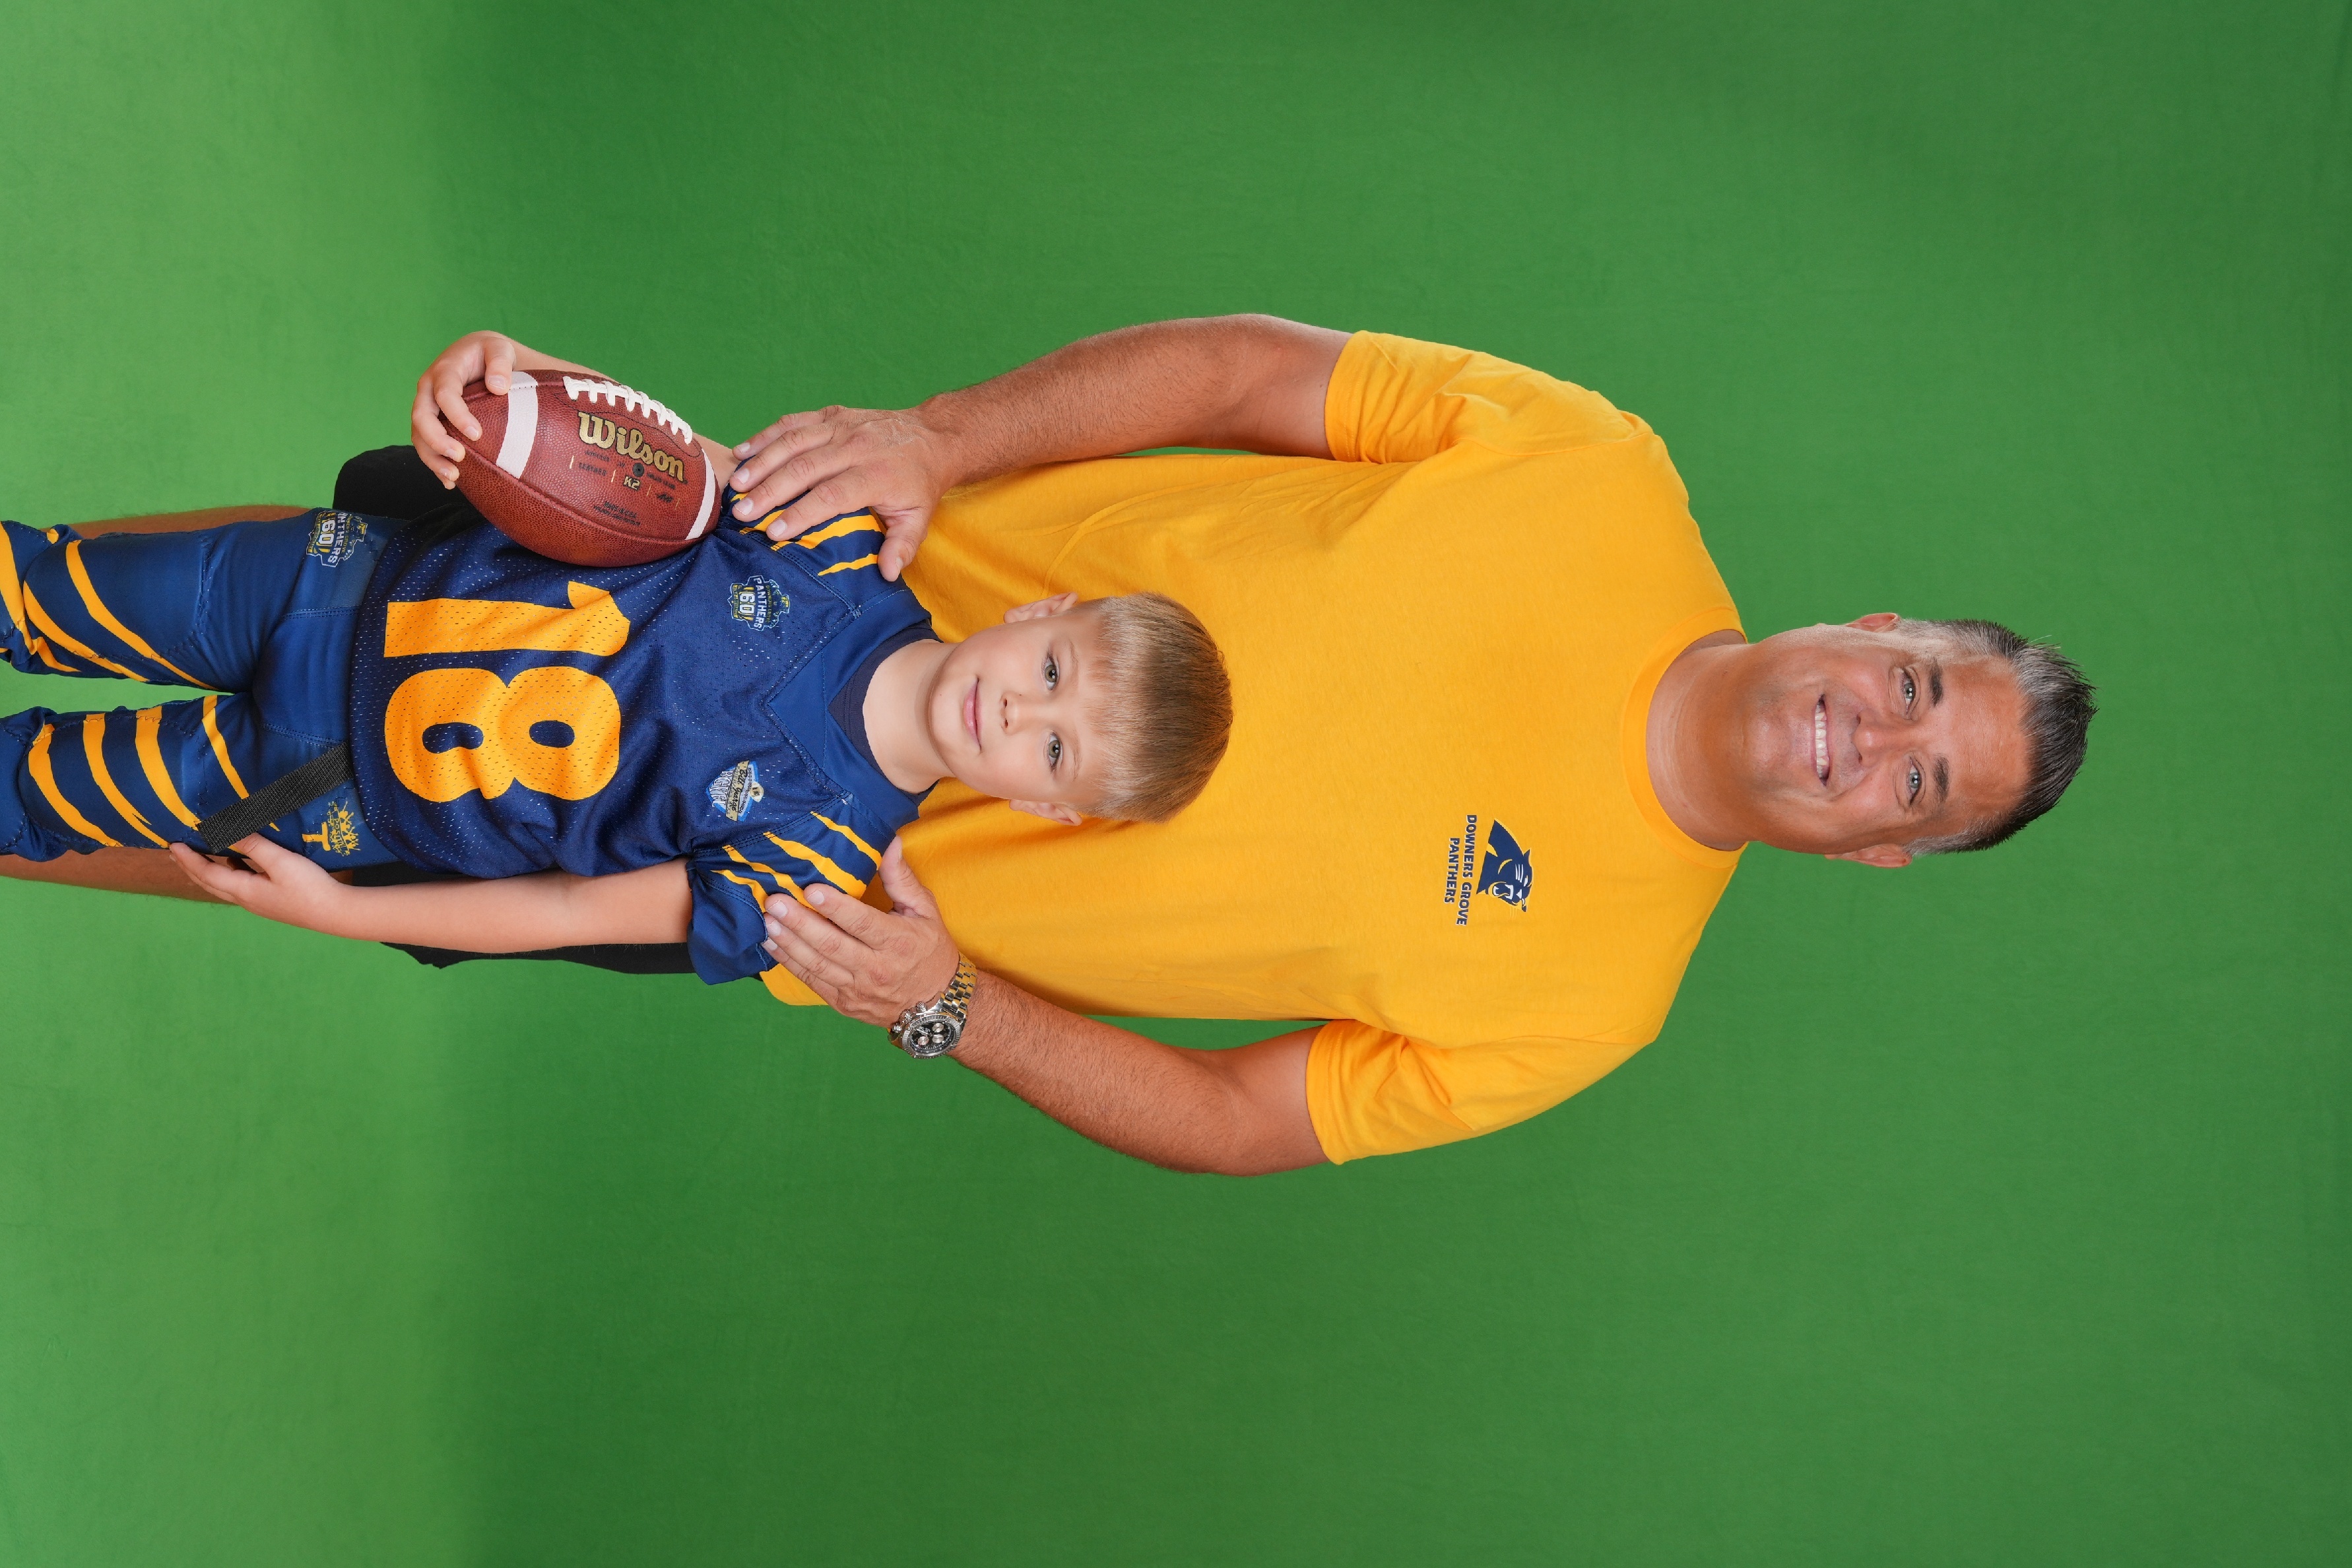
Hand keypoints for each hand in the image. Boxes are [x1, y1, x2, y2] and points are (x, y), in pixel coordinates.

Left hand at [168, 835, 351, 931]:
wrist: (333, 913)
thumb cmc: (307, 887)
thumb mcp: (280, 861)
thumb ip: (253, 845)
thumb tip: (224, 831)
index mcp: (243, 889)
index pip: (206, 872)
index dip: (188, 858)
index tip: (173, 844)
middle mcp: (245, 899)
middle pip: (209, 883)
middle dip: (190, 868)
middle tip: (175, 854)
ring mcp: (258, 902)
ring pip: (222, 886)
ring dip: (206, 872)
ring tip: (198, 859)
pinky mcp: (270, 901)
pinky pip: (238, 886)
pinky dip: (227, 874)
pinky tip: (235, 866)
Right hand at [411, 330, 524, 487]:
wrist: (481, 356)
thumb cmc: (492, 353)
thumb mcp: (499, 348)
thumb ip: (500, 363)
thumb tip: (498, 387)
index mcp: (445, 370)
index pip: (444, 393)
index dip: (457, 415)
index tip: (477, 434)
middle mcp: (429, 389)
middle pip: (421, 416)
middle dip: (437, 440)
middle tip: (460, 457)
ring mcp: (427, 406)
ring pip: (418, 435)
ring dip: (432, 458)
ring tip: (453, 478)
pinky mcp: (432, 421)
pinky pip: (425, 444)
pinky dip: (435, 463)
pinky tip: (450, 482)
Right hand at [726, 405, 955, 580]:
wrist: (932, 436)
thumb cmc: (919, 483)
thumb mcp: (920, 517)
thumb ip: (902, 546)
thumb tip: (887, 573)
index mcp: (876, 476)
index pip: (832, 496)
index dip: (801, 513)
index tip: (774, 532)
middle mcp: (855, 448)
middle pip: (805, 468)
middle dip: (770, 491)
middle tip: (744, 512)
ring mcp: (841, 427)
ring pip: (794, 442)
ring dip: (762, 462)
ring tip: (736, 484)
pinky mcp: (831, 415)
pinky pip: (794, 422)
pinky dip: (765, 436)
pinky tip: (742, 452)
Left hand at [760, 839, 960, 1025]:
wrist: (935, 1005)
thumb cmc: (930, 951)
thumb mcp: (925, 911)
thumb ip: (901, 878)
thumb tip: (889, 841)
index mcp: (898, 942)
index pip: (862, 923)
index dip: (835, 907)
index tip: (811, 890)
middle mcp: (876, 969)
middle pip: (831, 944)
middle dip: (800, 922)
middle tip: (775, 902)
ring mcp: (856, 989)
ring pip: (816, 964)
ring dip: (789, 941)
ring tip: (767, 920)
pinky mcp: (842, 1002)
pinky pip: (811, 980)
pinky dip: (789, 962)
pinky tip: (772, 943)